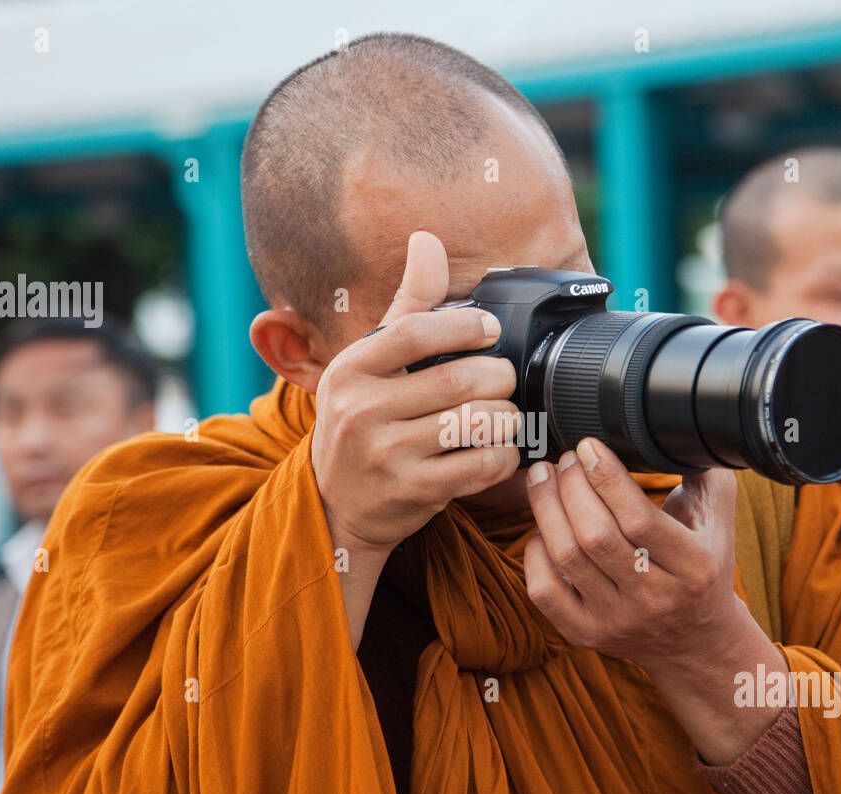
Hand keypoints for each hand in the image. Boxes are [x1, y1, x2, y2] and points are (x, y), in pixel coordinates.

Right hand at [310, 230, 521, 557]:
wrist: (334, 506)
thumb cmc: (362, 423)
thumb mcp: (370, 364)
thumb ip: (406, 307)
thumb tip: (427, 240)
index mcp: (350, 371)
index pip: (412, 334)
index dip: (462, 326)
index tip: (489, 329)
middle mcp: (361, 412)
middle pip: (458, 381)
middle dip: (497, 377)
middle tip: (504, 379)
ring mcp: (386, 456)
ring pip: (475, 423)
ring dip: (505, 416)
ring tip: (504, 413)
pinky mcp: (413, 492)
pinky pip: (480, 465)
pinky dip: (503, 454)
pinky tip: (498, 448)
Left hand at [523, 437, 786, 763]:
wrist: (695, 642)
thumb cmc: (703, 566)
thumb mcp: (719, 519)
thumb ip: (705, 472)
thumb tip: (677, 424)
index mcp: (693, 566)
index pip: (639, 518)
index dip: (606, 477)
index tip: (589, 446)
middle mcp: (654, 598)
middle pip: (596, 536)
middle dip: (571, 486)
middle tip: (566, 458)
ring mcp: (616, 620)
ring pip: (566, 558)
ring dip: (546, 508)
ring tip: (544, 476)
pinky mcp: (585, 634)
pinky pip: (544, 591)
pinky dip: (535, 553)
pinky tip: (542, 528)